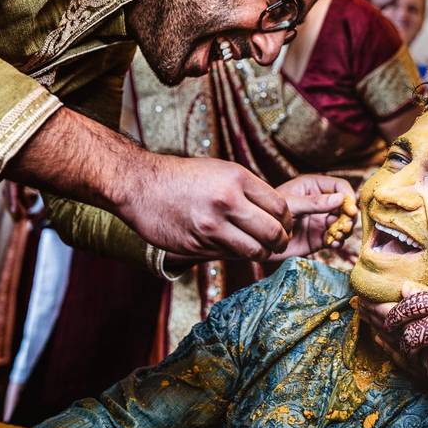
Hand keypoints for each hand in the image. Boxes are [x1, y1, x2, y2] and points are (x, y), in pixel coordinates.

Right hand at [122, 154, 291, 260]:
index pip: (280, 207)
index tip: (284, 224)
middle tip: (278, 241)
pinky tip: (229, 244)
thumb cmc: (183, 176)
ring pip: (254, 251)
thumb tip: (274, 212)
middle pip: (273, 233)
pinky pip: (229, 256)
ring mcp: (211, 227)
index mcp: (237, 178)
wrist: (140, 185)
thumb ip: (248, 190)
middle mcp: (227, 202)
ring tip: (258, 247)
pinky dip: (235, 254)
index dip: (287, 220)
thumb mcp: (221, 171)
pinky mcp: (198, 245)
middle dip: (280, 241)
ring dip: (261, 252)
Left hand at [274, 174, 355, 258]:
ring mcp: (321, 221)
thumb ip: (314, 203)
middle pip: (346, 206)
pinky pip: (336, 239)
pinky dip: (339, 241)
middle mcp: (321, 203)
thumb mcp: (290, 204)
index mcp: (313, 186)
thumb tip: (341, 199)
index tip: (349, 208)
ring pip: (344, 223)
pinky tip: (334, 243)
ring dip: (346, 229)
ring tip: (339, 234)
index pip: (339, 186)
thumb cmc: (267, 213)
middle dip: (349, 215)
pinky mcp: (320, 238)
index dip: (348, 196)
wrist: (257, 239)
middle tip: (345, 224)